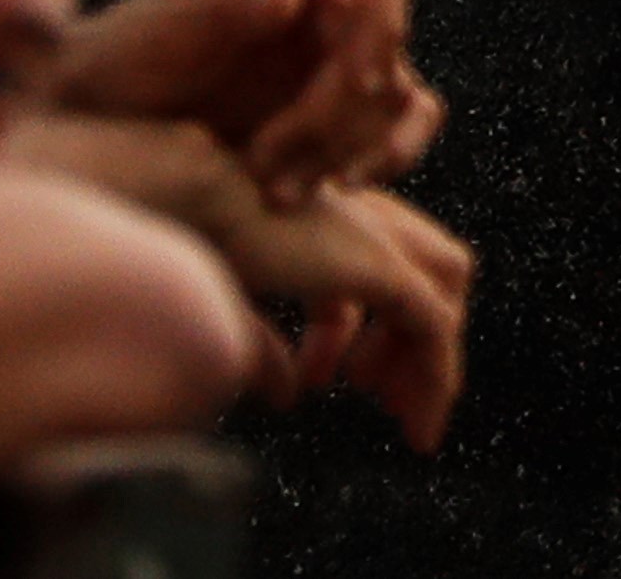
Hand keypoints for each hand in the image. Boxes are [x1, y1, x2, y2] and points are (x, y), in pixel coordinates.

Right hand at [17, 115, 471, 451]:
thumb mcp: (223, 303)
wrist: (180, 195)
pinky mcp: (380, 268)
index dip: (348, 328)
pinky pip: (435, 328)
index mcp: (312, 218)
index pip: (357, 267)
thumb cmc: (177, 237)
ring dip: (426, 357)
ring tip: (403, 415)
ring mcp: (371, 238)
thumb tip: (286, 392)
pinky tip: (419, 426)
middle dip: (407, 334)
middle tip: (377, 394)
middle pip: (421, 265)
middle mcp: (352, 219)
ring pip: (443, 290)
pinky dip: (437, 378)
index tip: (317, 377)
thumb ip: (259, 345)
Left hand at [52, 0, 438, 204]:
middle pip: (388, 40)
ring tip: (270, 192)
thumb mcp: (145, 48)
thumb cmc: (106, 73)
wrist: (82, 129)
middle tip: (268, 172)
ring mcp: (330, 41)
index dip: (384, 19)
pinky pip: (402, 122)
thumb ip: (213, 18)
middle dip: (339, 115)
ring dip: (345, 149)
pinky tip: (326, 191)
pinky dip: (380, 159)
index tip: (350, 88)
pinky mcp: (337, 96)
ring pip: (396, 92)